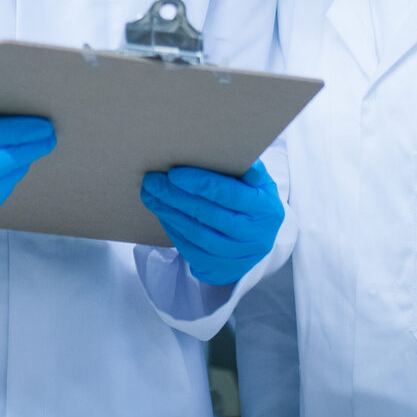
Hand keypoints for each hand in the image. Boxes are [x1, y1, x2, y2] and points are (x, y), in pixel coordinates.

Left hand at [140, 160, 283, 285]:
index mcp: (266, 209)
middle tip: (152, 181)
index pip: (229, 195)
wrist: (260, 238)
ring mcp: (238, 257)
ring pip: (198, 235)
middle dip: (176, 197)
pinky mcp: (221, 271)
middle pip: (209, 216)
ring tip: (150, 194)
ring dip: (170, 213)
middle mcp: (255, 237)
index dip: (201, 184)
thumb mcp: (258, 181)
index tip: (174, 172)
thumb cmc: (253, 198)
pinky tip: (162, 213)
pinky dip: (174, 230)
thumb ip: (246, 168)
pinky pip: (192, 251)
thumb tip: (224, 146)